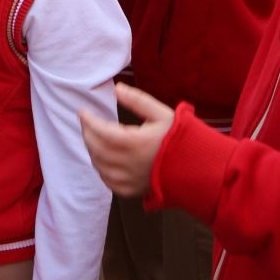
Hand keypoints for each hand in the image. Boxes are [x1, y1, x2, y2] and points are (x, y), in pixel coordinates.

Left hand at [79, 83, 174, 197]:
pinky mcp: (132, 191)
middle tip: (86, 123)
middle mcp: (128, 164)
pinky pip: (108, 181)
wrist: (197, 168)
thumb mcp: (161, 113)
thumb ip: (138, 100)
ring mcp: (129, 180)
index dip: (88, 121)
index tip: (83, 112)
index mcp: (134, 143)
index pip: (100, 131)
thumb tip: (117, 88)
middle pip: (96, 149)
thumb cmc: (179, 138)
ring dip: (92, 150)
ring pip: (99, 166)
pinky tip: (103, 160)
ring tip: (93, 138)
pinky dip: (101, 169)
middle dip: (87, 134)